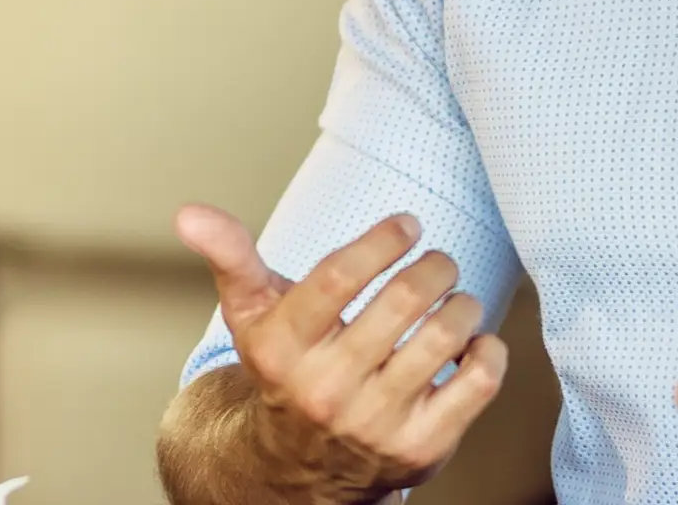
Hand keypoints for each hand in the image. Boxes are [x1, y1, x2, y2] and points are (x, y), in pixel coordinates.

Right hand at [177, 205, 507, 502]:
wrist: (300, 464)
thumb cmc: (286, 369)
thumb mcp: (252, 314)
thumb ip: (231, 256)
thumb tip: (189, 214)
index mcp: (282, 347)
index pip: (338, 277)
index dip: (381, 241)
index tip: (406, 225)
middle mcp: (326, 387)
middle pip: (403, 302)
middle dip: (434, 266)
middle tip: (439, 261)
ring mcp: (376, 421)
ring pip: (444, 338)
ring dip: (462, 304)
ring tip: (456, 296)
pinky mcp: (420, 446)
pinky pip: (477, 384)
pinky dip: (488, 351)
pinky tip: (474, 341)